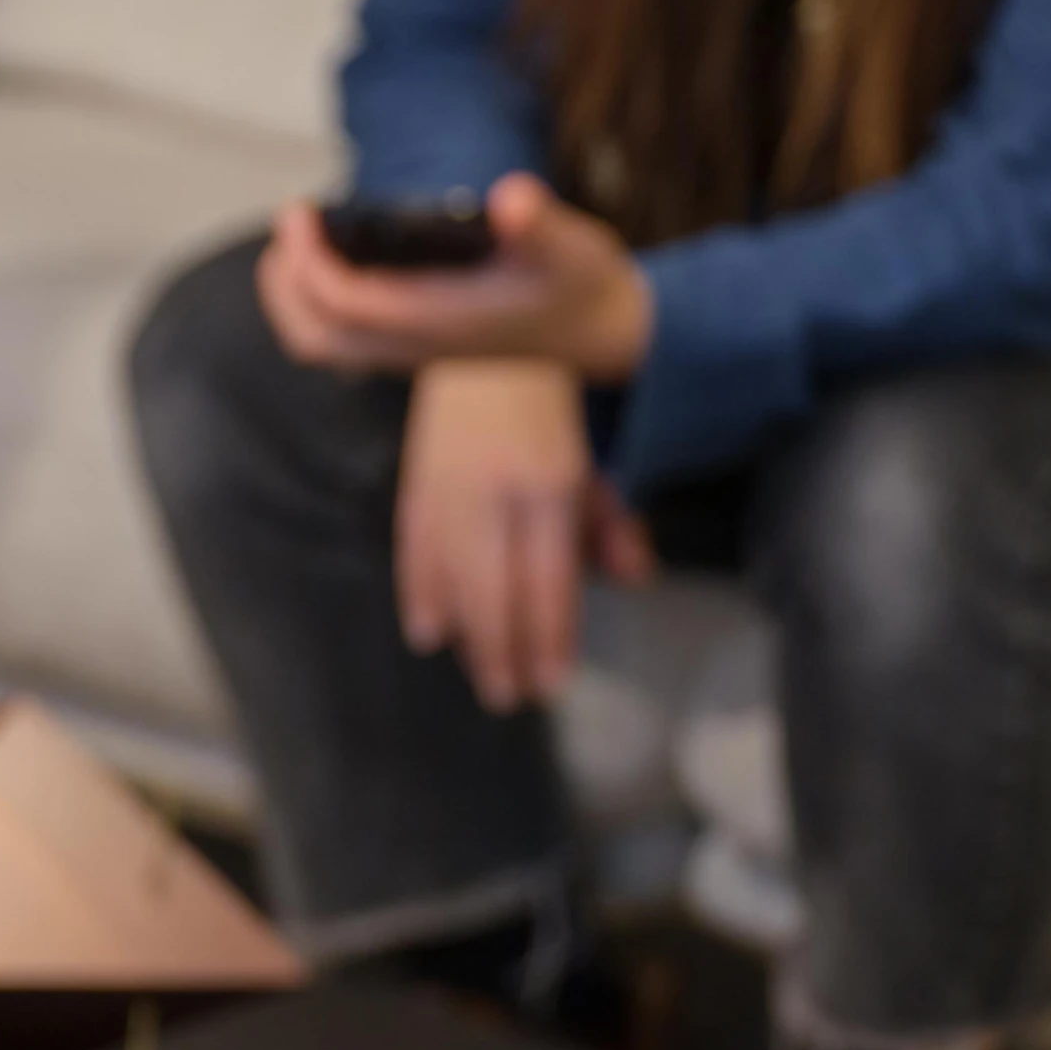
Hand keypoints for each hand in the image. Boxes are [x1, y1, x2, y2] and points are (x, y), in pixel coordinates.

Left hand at [261, 172, 655, 381]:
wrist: (599, 330)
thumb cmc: (580, 282)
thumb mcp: (571, 245)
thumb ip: (539, 224)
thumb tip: (512, 198)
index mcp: (437, 322)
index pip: (345, 303)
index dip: (310, 259)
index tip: (299, 210)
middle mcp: (413, 345)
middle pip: (314, 336)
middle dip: (286, 282)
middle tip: (289, 222)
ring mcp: (408, 351)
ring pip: (321, 344)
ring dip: (292, 297)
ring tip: (292, 242)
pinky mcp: (412, 345)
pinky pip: (339, 340)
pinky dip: (315, 305)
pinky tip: (328, 261)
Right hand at [397, 358, 649, 711]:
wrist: (484, 351)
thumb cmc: (548, 416)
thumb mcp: (593, 464)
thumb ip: (612, 524)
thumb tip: (636, 580)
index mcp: (548, 488)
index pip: (547, 581)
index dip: (548, 637)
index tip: (552, 683)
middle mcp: (495, 496)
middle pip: (496, 592)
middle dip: (503, 650)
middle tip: (509, 697)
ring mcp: (450, 493)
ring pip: (454, 579)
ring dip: (466, 635)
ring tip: (480, 675)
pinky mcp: (416, 487)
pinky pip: (414, 552)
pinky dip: (420, 594)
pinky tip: (428, 633)